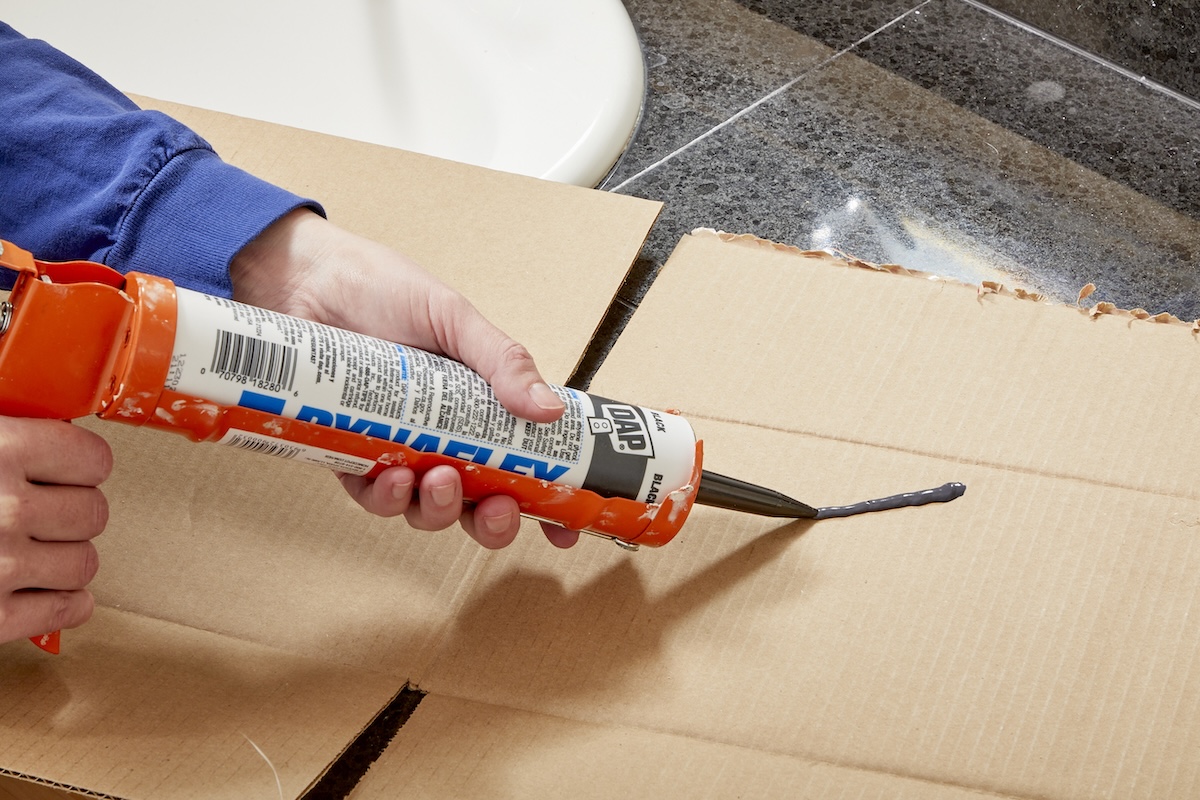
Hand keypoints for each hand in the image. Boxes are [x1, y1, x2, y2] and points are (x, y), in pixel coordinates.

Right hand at [0, 418, 109, 645]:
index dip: (81, 467)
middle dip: (72, 516)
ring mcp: (0, 566)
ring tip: (33, 553)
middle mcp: (6, 507)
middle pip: (93, 513)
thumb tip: (54, 421)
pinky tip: (41, 593)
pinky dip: (59, 604)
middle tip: (43, 515)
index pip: (93, 459)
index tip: (68, 471)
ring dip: (64, 560)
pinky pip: (66, 609)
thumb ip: (11, 437)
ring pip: (84, 563)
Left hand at [230, 209, 578, 548]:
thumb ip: (502, 361)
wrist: (304, 279)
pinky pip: (374, 497)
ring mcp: (401, 449)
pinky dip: (388, 497)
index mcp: (482, 405)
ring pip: (429, 509)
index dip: (548, 503)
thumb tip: (550, 410)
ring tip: (441, 481)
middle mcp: (446, 436)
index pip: (526, 462)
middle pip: (482, 503)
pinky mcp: (352, 455)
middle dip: (495, 522)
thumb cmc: (381, 289)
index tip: (566, 531)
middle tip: (498, 507)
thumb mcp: (453, 317)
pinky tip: (393, 476)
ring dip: (441, 509)